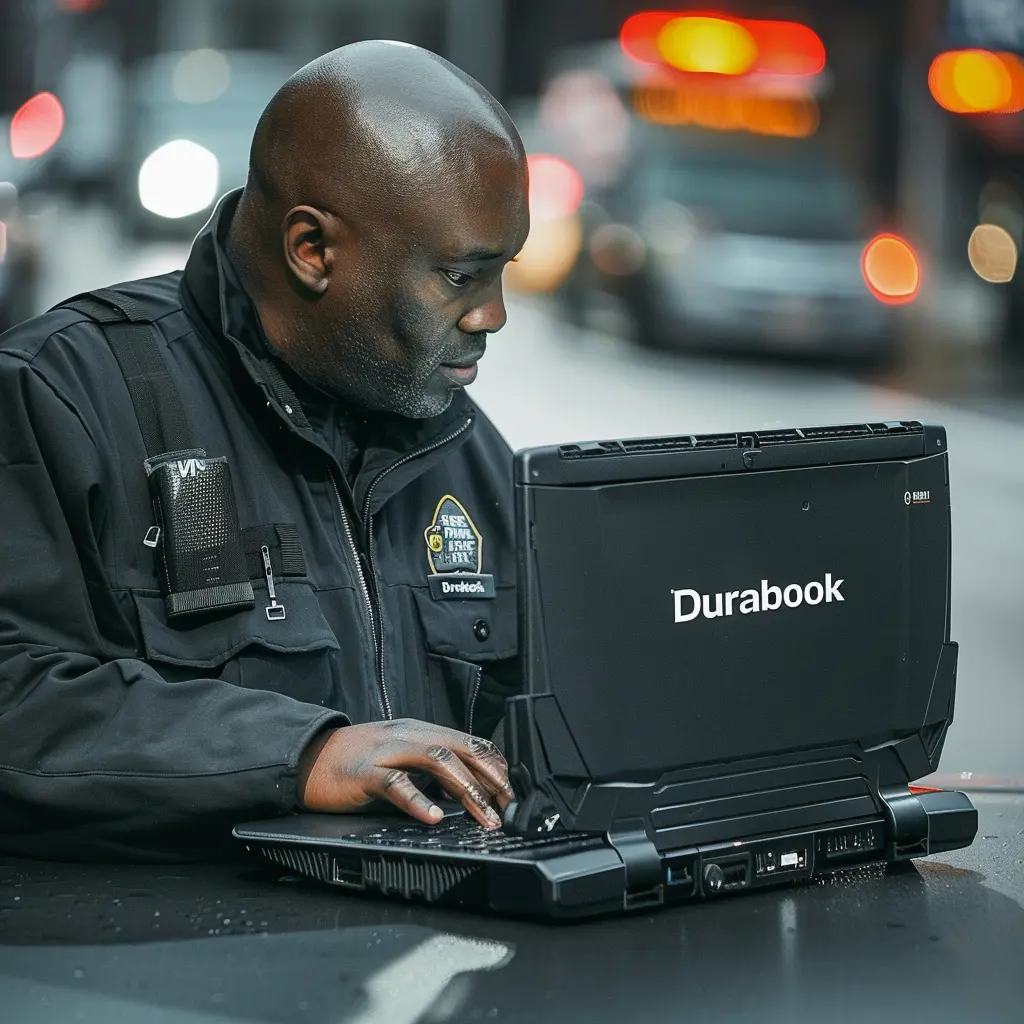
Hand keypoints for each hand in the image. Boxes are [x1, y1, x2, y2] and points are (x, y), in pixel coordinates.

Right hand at [297, 718, 514, 828]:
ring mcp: (388, 751)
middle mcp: (409, 735)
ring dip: (467, 789)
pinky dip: (419, 800)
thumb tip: (468, 793)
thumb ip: (430, 770)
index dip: (496, 767)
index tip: (512, 794)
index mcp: (421, 731)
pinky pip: (396, 784)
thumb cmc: (354, 762)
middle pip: (462, 748)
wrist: (306, 758)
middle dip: (491, 777)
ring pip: (438, 760)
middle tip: (509, 806)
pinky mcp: (365, 772)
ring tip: (484, 816)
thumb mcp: (400, 758)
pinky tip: (434, 816)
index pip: (471, 742)